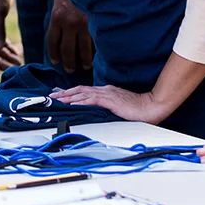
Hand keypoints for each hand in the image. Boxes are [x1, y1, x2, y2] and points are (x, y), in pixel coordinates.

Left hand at [47, 0, 93, 73]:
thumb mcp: (59, 2)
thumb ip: (59, 17)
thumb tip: (59, 32)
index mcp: (56, 18)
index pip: (52, 41)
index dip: (53, 54)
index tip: (55, 62)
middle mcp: (68, 24)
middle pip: (66, 49)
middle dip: (68, 61)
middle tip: (69, 70)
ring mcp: (83, 25)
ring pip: (82, 49)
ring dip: (83, 60)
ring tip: (84, 67)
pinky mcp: (95, 25)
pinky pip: (94, 42)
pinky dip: (94, 51)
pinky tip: (96, 57)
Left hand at [50, 84, 166, 123]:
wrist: (152, 106)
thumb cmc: (139, 109)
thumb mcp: (119, 109)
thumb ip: (108, 109)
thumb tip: (97, 114)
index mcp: (107, 92)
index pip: (85, 91)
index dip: (72, 93)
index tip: (60, 96)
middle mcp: (105, 90)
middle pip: (80, 90)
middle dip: (65, 93)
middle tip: (53, 97)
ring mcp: (107, 94)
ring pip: (83, 93)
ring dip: (69, 96)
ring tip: (58, 99)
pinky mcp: (110, 100)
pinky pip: (92, 99)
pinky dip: (80, 101)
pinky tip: (72, 103)